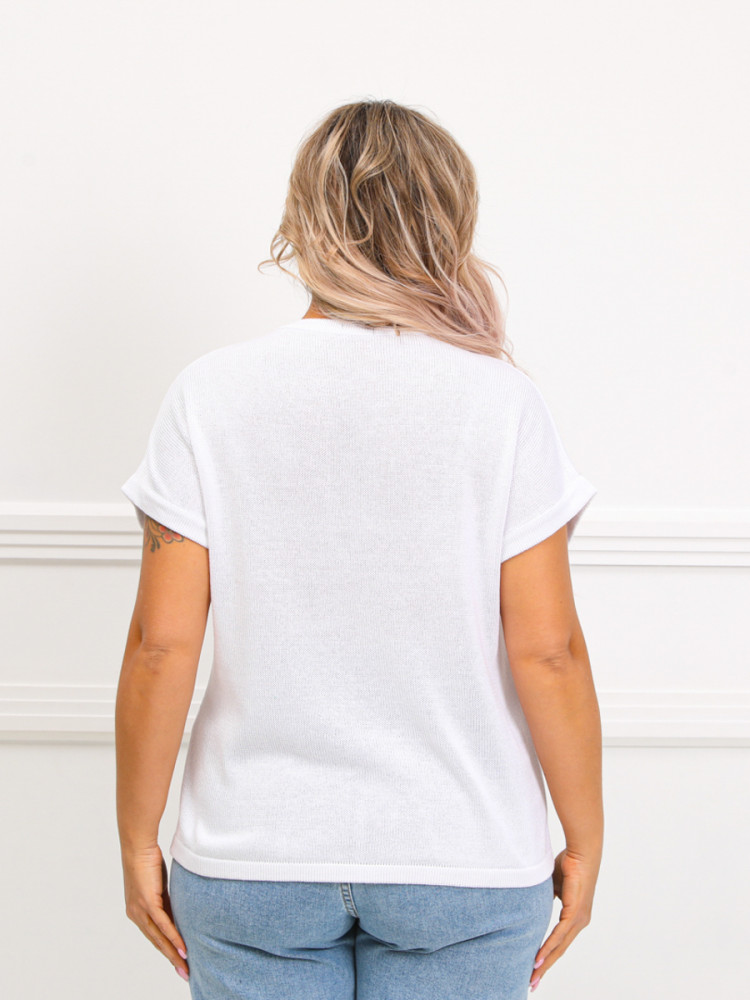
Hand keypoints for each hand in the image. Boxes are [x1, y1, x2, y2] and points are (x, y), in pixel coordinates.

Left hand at [122, 845, 189, 981]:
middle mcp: (136, 914)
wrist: (138, 846)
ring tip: (185, 966)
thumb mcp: (159, 885)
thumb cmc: (148, 859)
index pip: (154, 935)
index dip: (166, 949)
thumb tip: (178, 909)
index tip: (178, 960)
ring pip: (159, 938)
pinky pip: (163, 926)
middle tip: (183, 972)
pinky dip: (174, 939)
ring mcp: (140, 910)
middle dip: (170, 959)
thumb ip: (166, 900)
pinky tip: (182, 950)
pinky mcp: (148, 903)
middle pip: (156, 942)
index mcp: (137, 911)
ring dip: (173, 954)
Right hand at [529, 847, 599, 990]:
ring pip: (559, 947)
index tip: (536, 967)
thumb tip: (535, 899)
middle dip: (545, 967)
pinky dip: (548, 948)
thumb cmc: (569, 863)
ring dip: (545, 963)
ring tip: (533, 976)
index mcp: (575, 916)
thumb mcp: (553, 884)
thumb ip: (548, 895)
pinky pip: (559, 935)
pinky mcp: (575, 913)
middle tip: (533, 982)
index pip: (559, 941)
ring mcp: (579, 919)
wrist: (581, 852)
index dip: (548, 956)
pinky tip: (538, 959)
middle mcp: (579, 922)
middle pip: (560, 950)